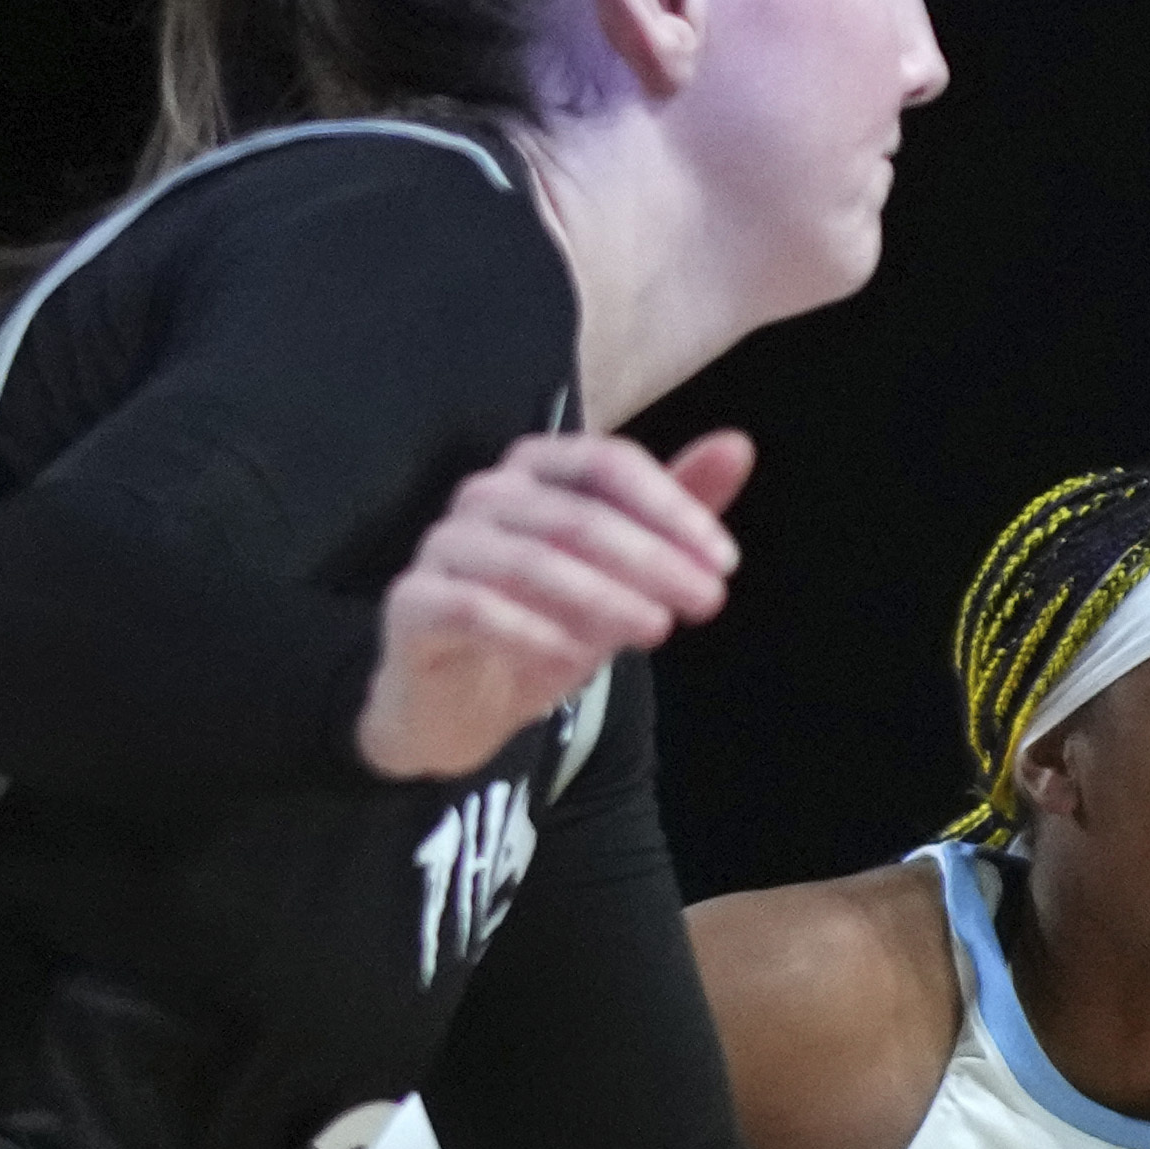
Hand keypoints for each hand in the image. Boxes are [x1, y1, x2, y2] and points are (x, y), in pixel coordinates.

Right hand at [358, 429, 746, 781]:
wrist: (463, 702)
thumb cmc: (550, 620)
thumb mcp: (627, 573)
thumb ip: (676, 514)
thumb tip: (737, 446)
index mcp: (537, 471)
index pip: (608, 463)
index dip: (671, 508)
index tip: (725, 562)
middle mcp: (485, 496)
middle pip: (576, 513)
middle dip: (652, 559)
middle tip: (708, 602)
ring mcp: (443, 546)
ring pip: (529, 560)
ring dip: (603, 597)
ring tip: (657, 630)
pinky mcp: (413, 604)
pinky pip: (471, 607)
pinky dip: (529, 631)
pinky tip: (574, 659)